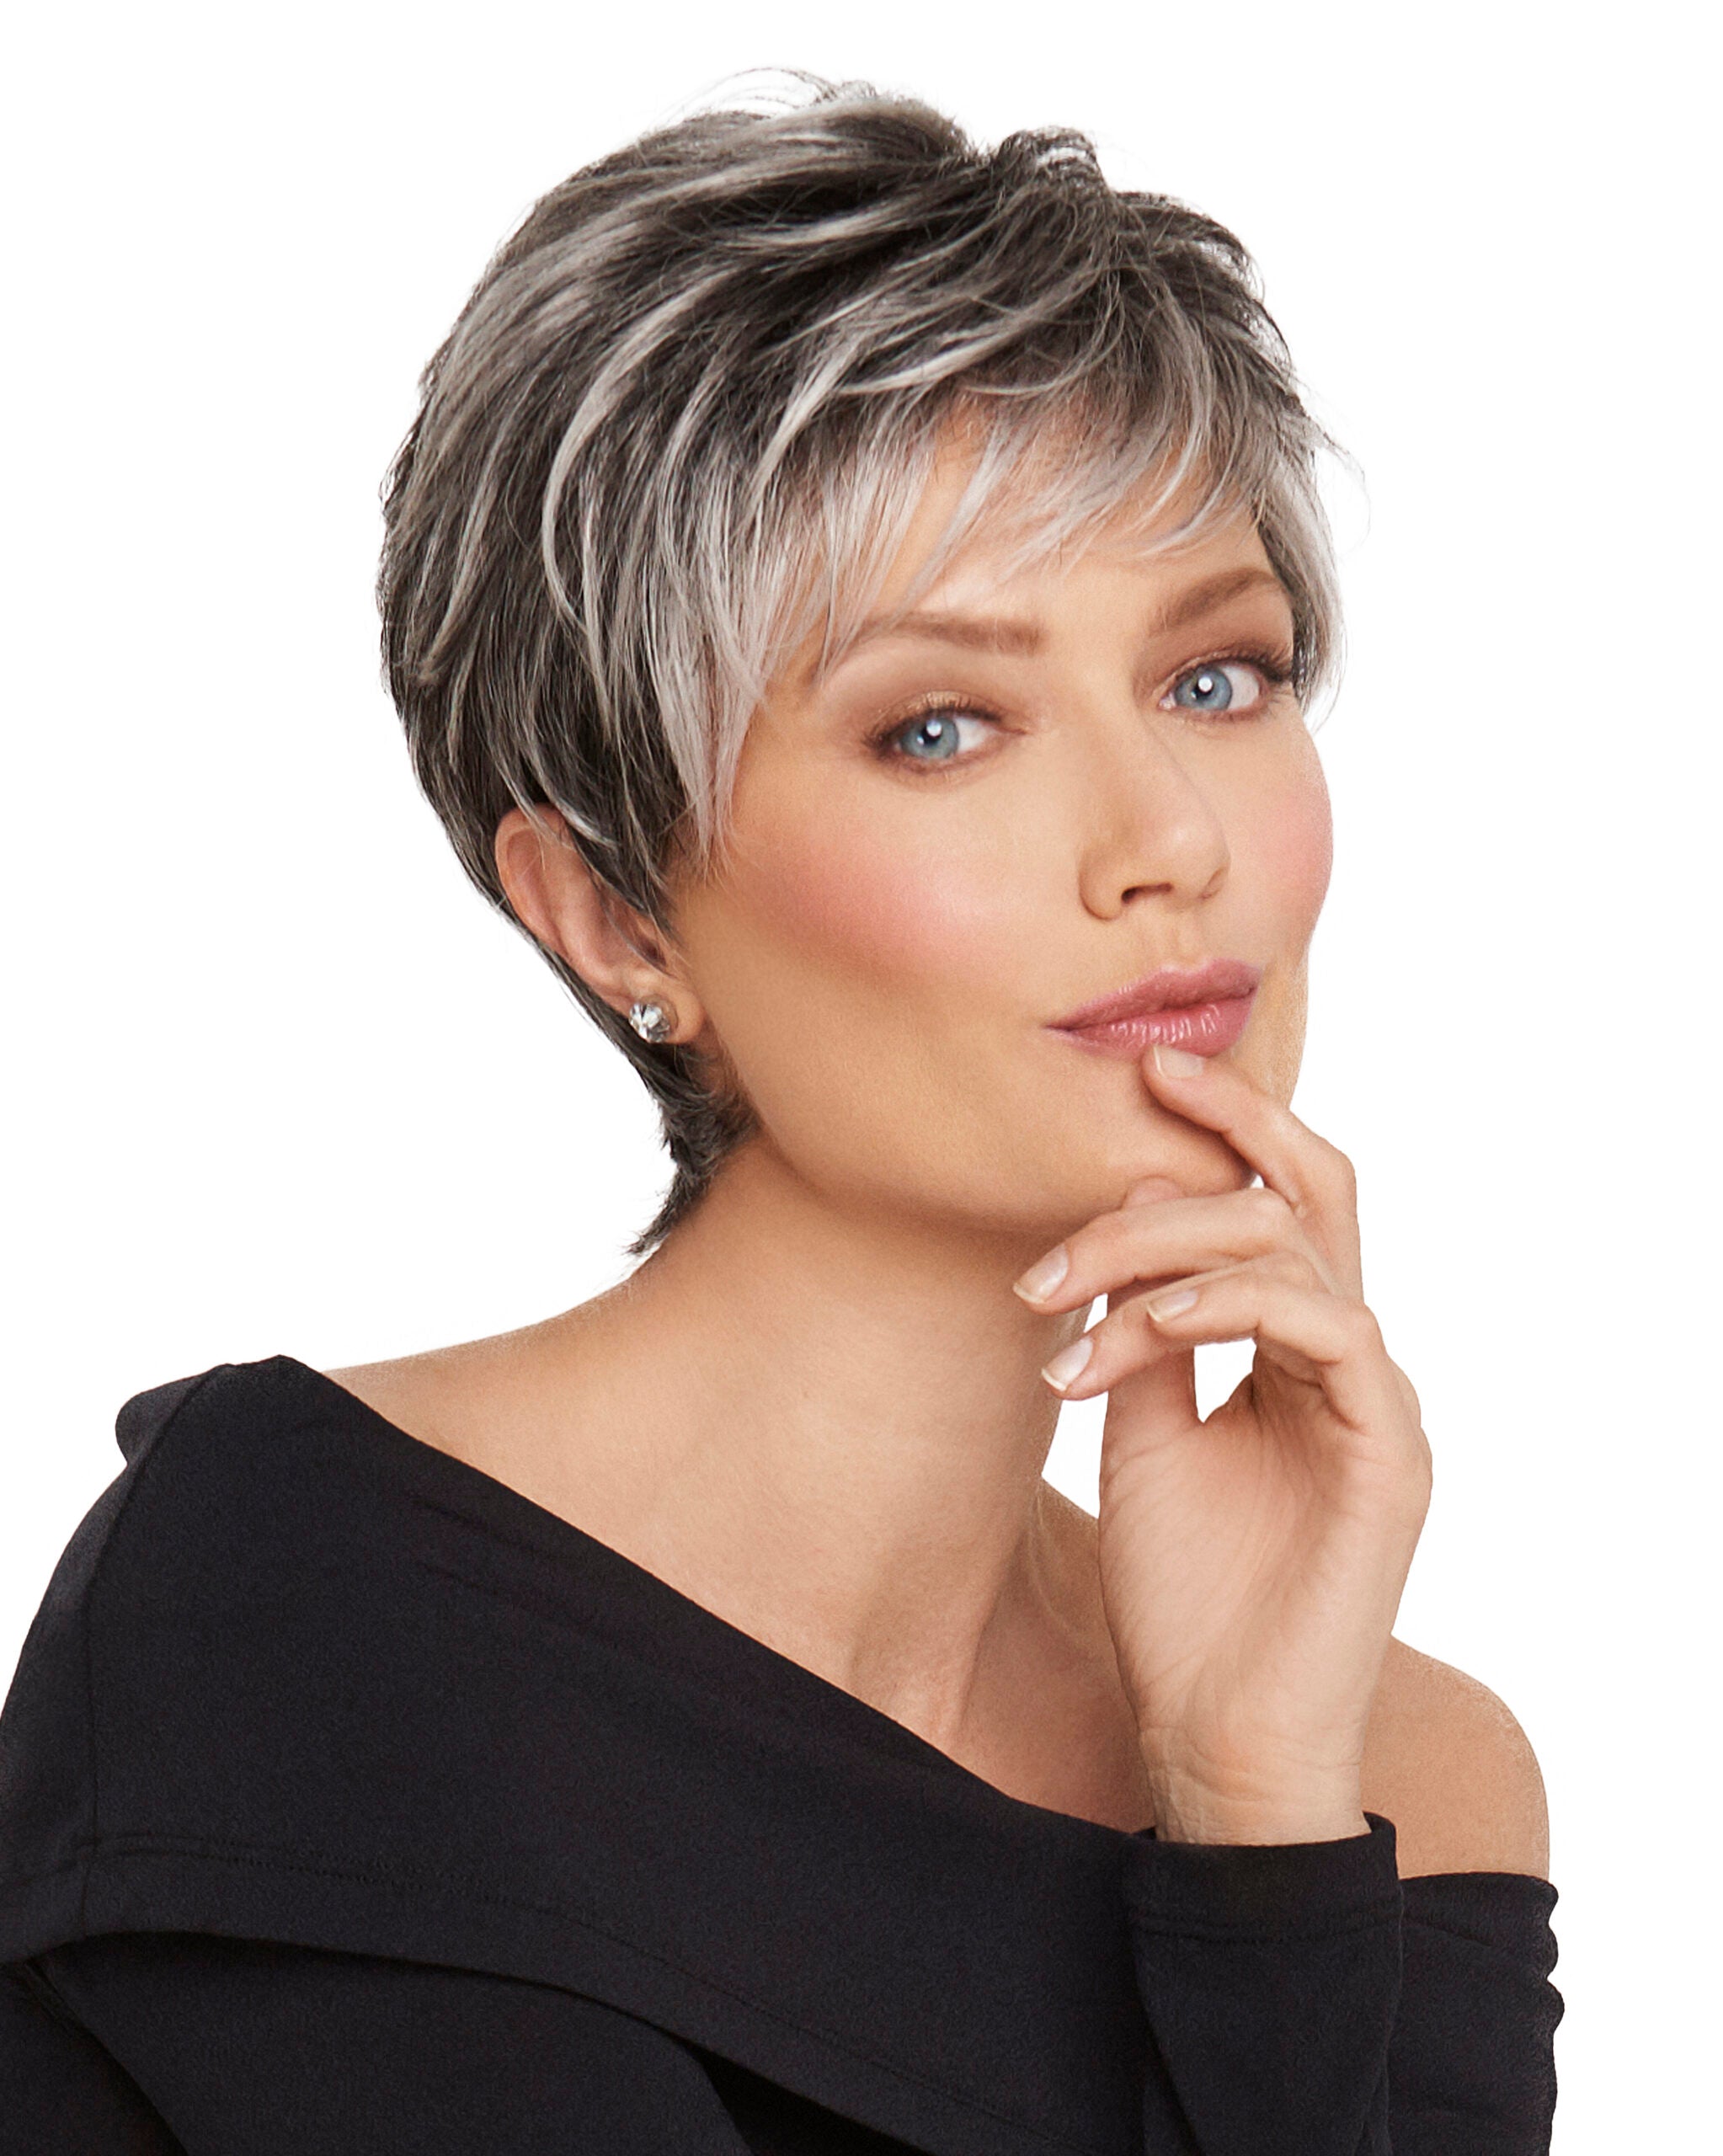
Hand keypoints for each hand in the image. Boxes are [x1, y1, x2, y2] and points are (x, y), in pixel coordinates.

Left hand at [1012, 1045, 1432, 1843]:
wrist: (1211, 1733)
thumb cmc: (1179, 1596)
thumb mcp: (1142, 1434)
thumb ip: (1147, 1335)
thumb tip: (1125, 1226)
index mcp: (1292, 1353)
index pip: (1276, 1207)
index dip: (1222, 1132)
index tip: (1142, 1075)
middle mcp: (1346, 1362)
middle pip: (1314, 1194)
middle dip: (1230, 1124)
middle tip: (1141, 1084)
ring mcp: (1376, 1401)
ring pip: (1299, 1250)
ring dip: (1165, 1247)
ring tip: (1062, 1294)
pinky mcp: (1392, 1450)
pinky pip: (1329, 1327)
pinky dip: (1229, 1306)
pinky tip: (1146, 1327)